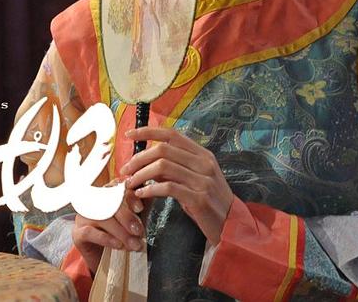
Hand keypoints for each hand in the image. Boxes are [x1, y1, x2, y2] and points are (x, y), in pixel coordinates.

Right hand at [71, 189, 145, 273]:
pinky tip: (118, 245)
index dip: (129, 196)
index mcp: (106, 193)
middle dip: (127, 217)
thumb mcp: (133, 219)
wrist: (104, 258)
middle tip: (139, 231)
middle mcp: (92, 201)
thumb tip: (152, 194)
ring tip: (133, 244)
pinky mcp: (77, 233)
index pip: (116, 188)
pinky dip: (106, 239)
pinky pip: (90, 232)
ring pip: (102, 218)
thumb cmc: (120, 234)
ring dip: (120, 232)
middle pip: (109, 203)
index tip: (140, 208)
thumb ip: (140, 206)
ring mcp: (83, 216)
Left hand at [121, 127, 232, 244]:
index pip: (172, 134)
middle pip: (163, 150)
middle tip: (125, 170)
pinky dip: (151, 190)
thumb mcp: (195, 180)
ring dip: (141, 174)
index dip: (148, 131)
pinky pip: (168, 188)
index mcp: (203, 154)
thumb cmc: (210, 202)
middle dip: (139, 158)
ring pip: (163, 167)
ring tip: (130, 184)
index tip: (129, 135)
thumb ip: (175, 168)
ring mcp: (203, 180)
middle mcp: (204, 163)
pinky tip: (141, 195)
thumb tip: (148, 161)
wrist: (231, 225)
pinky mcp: (199, 198)